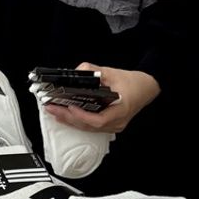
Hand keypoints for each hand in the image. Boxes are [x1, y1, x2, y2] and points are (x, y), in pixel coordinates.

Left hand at [43, 63, 158, 133]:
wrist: (146, 88)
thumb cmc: (133, 82)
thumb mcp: (113, 72)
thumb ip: (94, 71)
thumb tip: (78, 71)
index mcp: (120, 110)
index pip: (99, 120)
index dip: (82, 116)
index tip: (70, 108)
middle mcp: (117, 122)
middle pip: (89, 125)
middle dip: (68, 117)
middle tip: (52, 108)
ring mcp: (114, 125)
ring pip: (89, 128)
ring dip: (70, 120)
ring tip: (54, 112)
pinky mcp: (110, 125)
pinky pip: (91, 127)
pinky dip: (78, 121)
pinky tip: (66, 116)